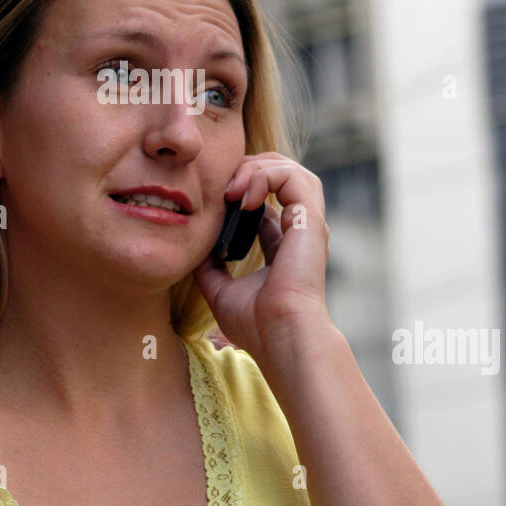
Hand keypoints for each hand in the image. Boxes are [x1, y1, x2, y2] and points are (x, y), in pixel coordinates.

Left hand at [191, 152, 330, 362]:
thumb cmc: (257, 324)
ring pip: (289, 169)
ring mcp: (308, 223)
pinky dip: (264, 176)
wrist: (280, 336)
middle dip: (248, 169)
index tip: (216, 200)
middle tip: (222, 188)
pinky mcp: (310, 219)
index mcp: (284, 245)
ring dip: (256, 168)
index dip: (241, 189)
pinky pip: (291, 176)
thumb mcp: (221, 291)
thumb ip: (210, 269)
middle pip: (279, 176)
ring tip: (232, 190)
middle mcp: (299, 230)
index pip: (267, 201)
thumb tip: (195, 251)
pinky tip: (243, 197)